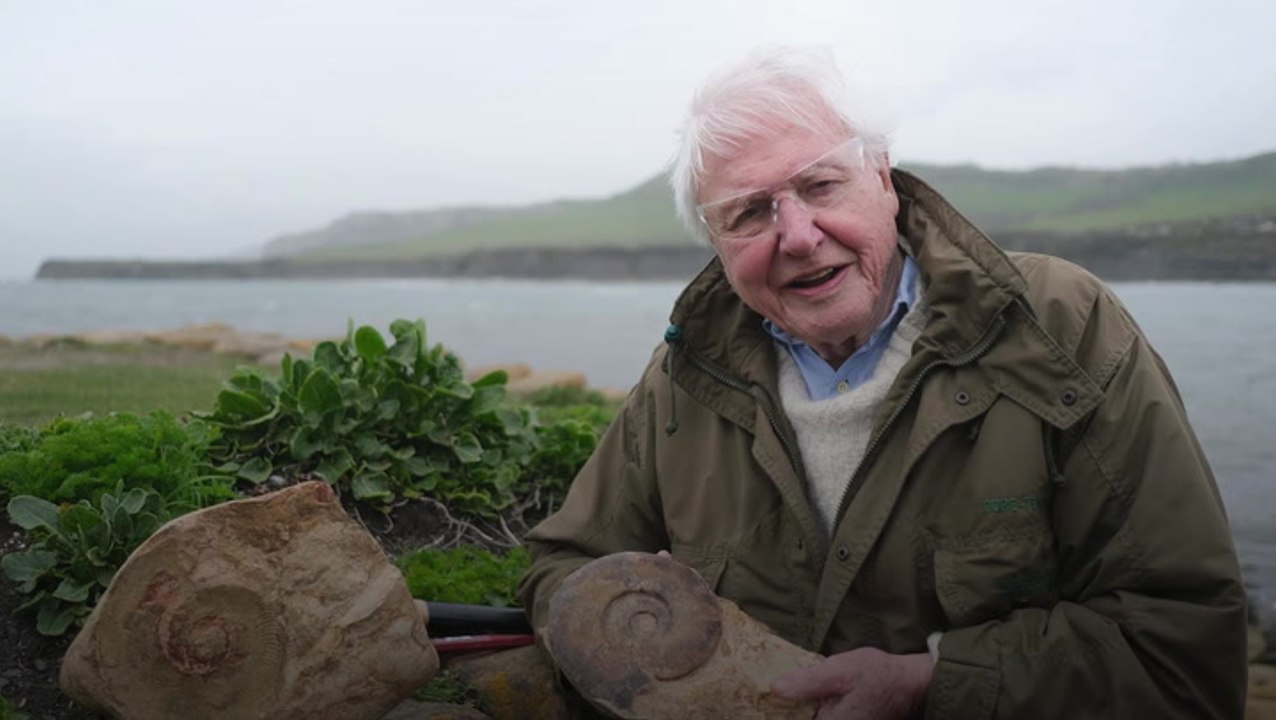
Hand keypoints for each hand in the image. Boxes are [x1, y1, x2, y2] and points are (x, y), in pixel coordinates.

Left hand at [772, 647, 932, 719]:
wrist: (909, 682)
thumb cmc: (877, 675)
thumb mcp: (840, 670)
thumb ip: (808, 682)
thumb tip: (775, 689)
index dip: (776, 713)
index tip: (758, 703)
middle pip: (799, 718)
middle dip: (786, 709)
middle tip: (766, 694)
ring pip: (809, 716)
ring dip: (796, 708)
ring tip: (780, 692)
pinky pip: (819, 714)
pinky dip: (808, 707)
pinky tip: (798, 693)